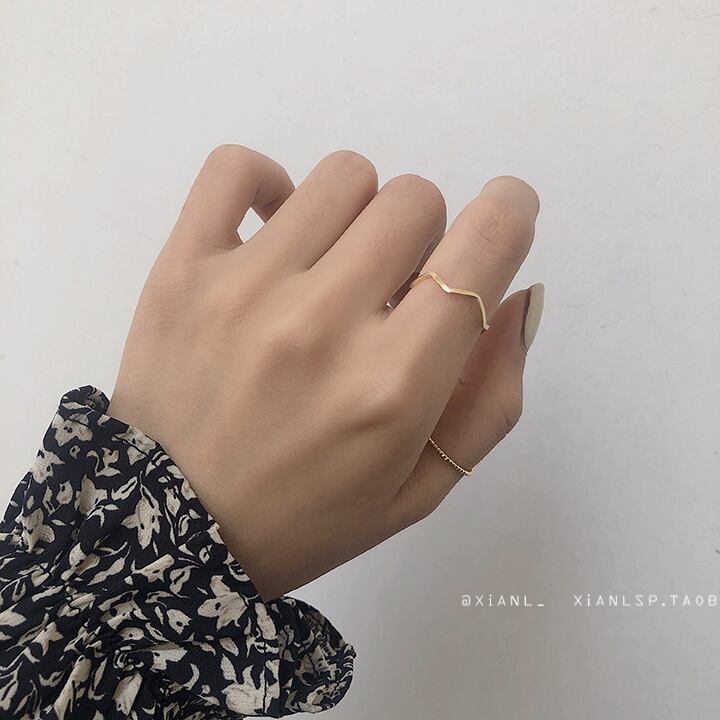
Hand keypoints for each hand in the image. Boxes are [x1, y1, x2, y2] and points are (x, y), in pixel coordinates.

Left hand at [108, 146, 541, 599]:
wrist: (174, 532)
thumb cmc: (308, 516)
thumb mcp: (422, 486)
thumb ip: (490, 395)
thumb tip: (519, 293)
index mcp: (394, 384)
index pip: (482, 248)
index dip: (510, 212)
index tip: (503, 218)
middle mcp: (324, 322)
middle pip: (414, 200)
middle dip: (426, 235)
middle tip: (393, 285)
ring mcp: (245, 288)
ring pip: (343, 177)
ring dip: (358, 214)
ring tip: (330, 267)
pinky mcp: (181, 269)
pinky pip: (236, 168)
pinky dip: (267, 181)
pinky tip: (272, 229)